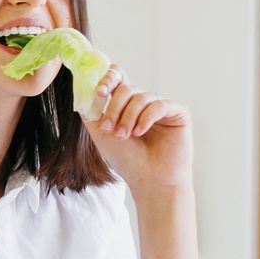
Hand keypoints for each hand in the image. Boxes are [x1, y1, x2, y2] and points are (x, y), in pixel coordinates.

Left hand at [83, 65, 193, 193]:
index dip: (108, 78)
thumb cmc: (127, 160)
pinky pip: (159, 105)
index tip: (99, 93)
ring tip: (124, 137)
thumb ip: (91, 112)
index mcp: (126, 104)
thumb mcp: (101, 134)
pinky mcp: (178, 112)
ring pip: (141, 97)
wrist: (149, 181)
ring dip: (128, 118)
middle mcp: (144, 102)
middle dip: (114, 108)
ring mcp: (162, 106)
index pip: (119, 77)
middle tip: (109, 129)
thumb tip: (81, 91)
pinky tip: (140, 132)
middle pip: (126, 88)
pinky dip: (146, 118)